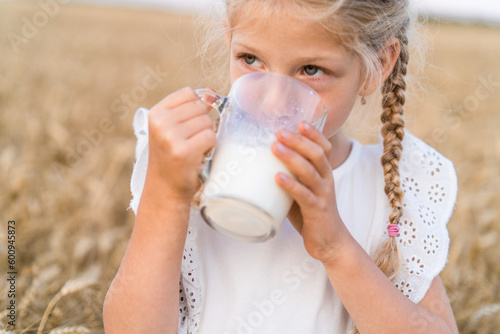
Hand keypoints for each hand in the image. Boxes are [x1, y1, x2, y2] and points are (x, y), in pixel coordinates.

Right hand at [146, 87, 216, 201]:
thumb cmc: (172, 158)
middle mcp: (160, 123)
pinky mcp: (183, 152)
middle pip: (200, 107)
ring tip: (195, 149)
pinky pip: (211, 137)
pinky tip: (199, 155)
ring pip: (207, 122)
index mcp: (156, 113)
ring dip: (207, 136)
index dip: (197, 107)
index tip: (190, 125)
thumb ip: (190, 108)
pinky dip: (210, 147)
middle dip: (203, 123)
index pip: (189, 93)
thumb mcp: (173, 129)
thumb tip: (211, 92)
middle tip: (192, 140)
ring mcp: (170, 137)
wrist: (165, 190)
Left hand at [272, 123, 348, 262]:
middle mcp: (326, 180)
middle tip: (279, 132)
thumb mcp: (303, 191)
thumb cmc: (311, 213)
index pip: (322, 148)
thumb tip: (260, 164)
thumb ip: (290, 177)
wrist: (331, 241)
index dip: (314, 134)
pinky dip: (291, 185)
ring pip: (309, 171)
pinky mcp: (317, 210)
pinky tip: (278, 178)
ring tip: (275, 148)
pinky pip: (304, 195)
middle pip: (315, 154)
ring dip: (292, 158)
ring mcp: (323, 195)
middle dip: (298, 141)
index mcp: (324, 173)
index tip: (299, 122)